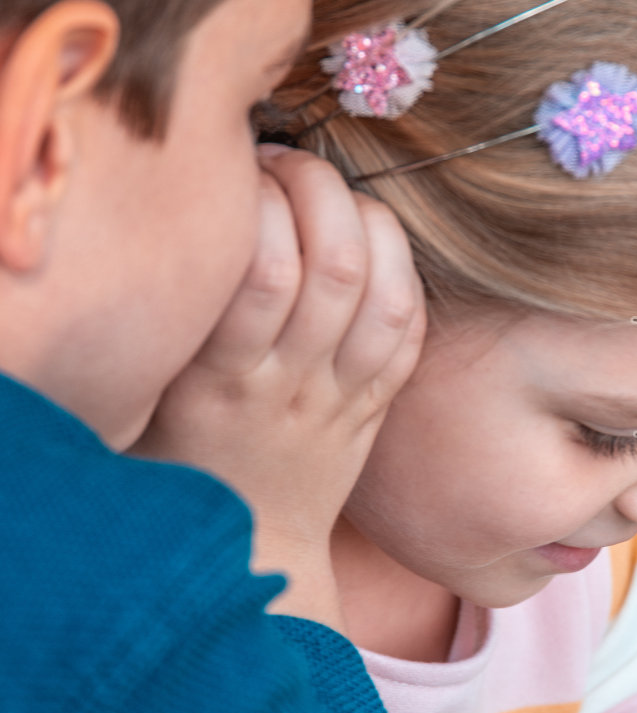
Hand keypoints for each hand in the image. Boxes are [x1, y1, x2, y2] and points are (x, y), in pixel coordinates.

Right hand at [135, 149, 424, 629]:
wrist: (245, 551)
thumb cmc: (177, 456)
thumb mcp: (151, 392)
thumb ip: (177, 321)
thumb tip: (190, 222)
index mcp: (221, 380)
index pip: (261, 272)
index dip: (263, 203)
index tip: (241, 169)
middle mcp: (291, 386)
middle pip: (334, 268)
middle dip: (321, 191)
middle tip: (292, 161)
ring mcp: (343, 399)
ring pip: (386, 296)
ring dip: (373, 224)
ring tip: (338, 194)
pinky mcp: (377, 410)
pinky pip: (410, 334)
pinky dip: (405, 275)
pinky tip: (378, 241)